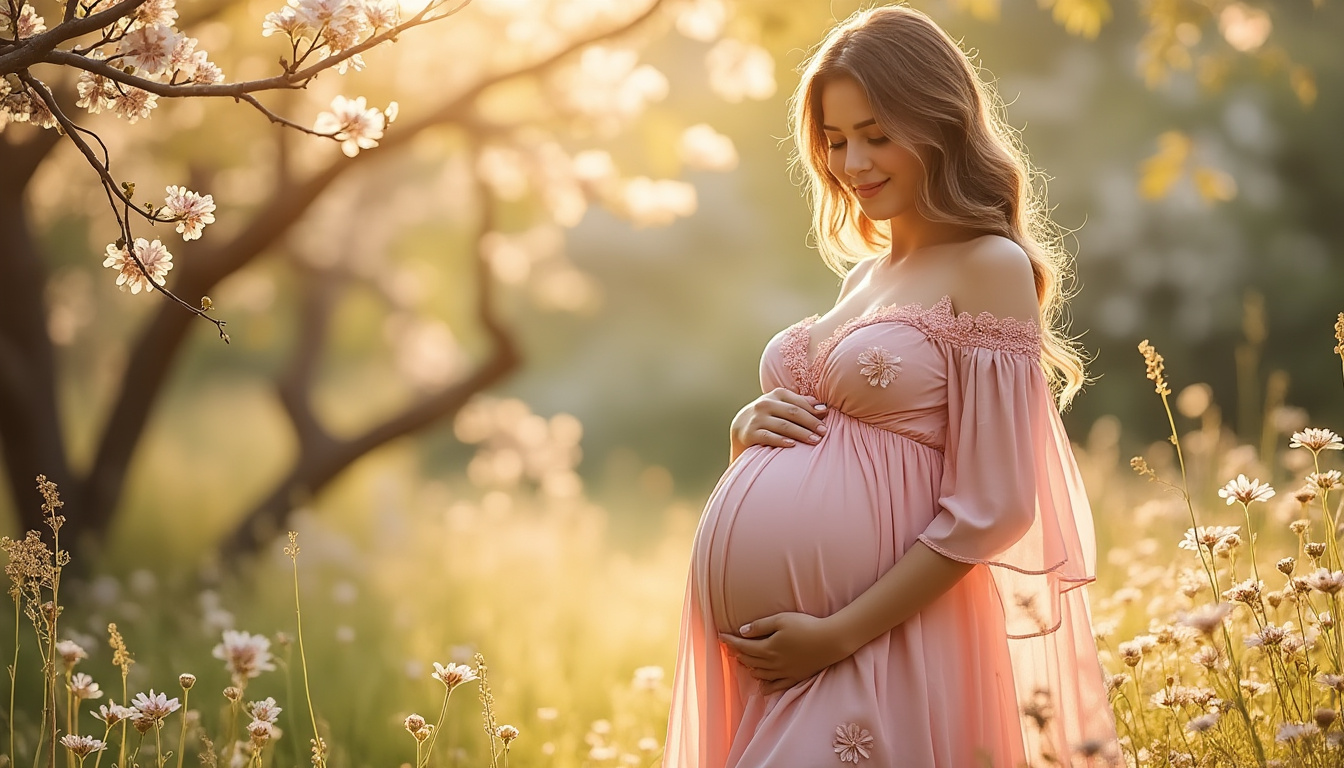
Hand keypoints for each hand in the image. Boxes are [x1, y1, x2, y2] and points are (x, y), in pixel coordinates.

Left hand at [718, 612, 851, 694]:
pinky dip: (766, 686)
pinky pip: (776, 686)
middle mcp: (773, 663)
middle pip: (749, 660)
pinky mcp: (795, 677)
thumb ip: (760, 626)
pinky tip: (761, 685)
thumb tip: (742, 632)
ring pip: (760, 674)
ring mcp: (784, 672)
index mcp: (768, 648)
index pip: (743, 646)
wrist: (831, 641)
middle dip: (736, 653)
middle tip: (728, 647)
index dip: (730, 641)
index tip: (720, 636)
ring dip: (748, 667)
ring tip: (742, 661)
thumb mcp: (781, 620)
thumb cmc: (806, 626)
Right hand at [729, 388, 827, 455]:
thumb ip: (800, 405)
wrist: (739, 430)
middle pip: (793, 413)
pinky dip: (781, 440)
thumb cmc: (768, 418)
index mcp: (776, 395)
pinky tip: (792, 445)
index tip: (827, 419)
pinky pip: (768, 436)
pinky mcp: (749, 433)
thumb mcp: (782, 407)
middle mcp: (765, 404)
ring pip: (783, 425)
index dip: (813, 411)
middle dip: (811, 422)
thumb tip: (823, 407)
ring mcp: (756, 418)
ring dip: (801, 433)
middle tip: (824, 432)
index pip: (799, 402)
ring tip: (815, 441)